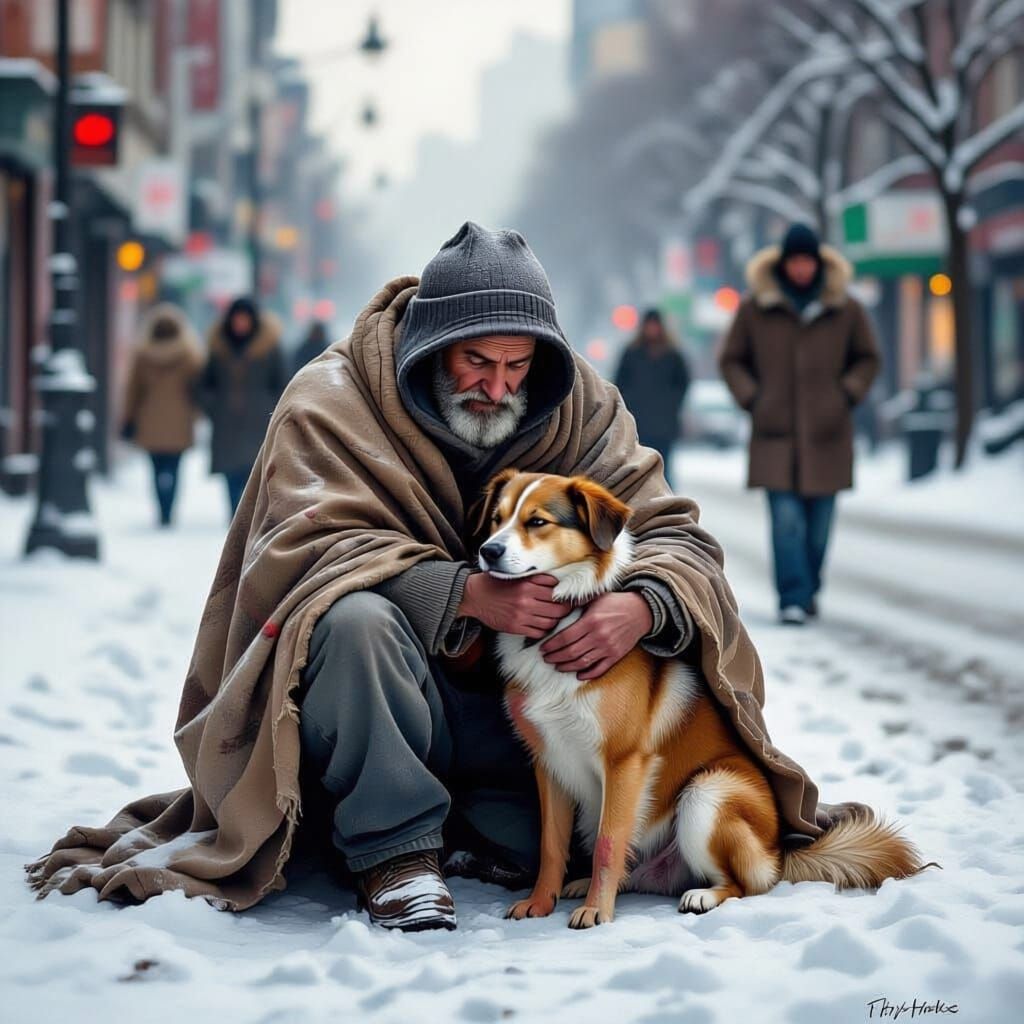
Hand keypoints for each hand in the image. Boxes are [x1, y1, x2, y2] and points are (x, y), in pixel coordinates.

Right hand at [459, 572, 573, 638]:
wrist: (475, 596)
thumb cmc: (497, 583)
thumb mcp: (517, 575)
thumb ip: (537, 579)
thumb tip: (558, 584)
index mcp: (527, 585)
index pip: (556, 592)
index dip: (565, 595)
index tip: (568, 596)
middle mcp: (525, 601)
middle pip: (557, 609)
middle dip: (565, 609)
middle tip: (567, 608)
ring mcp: (520, 616)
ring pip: (550, 623)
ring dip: (555, 621)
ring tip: (554, 617)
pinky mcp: (515, 628)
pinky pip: (538, 633)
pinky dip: (544, 630)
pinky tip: (542, 625)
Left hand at [539, 591, 652, 679]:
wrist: (641, 611)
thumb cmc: (615, 603)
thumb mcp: (595, 597)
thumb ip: (576, 602)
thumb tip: (556, 602)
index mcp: (591, 621)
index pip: (565, 637)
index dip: (552, 645)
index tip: (543, 648)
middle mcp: (599, 636)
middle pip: (571, 652)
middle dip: (556, 657)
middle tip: (546, 658)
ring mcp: (608, 648)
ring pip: (583, 663)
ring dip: (567, 667)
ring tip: (557, 666)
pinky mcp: (616, 656)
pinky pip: (600, 669)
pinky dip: (588, 674)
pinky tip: (578, 675)